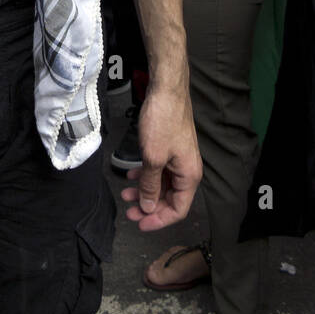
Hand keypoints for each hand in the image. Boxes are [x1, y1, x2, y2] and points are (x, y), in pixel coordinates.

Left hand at [120, 86, 201, 230]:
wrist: (166, 90)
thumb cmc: (163, 121)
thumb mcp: (153, 158)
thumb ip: (150, 185)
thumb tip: (149, 207)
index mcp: (189, 176)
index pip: (178, 209)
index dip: (159, 220)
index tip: (140, 223)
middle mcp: (186, 169)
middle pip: (169, 198)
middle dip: (149, 206)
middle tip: (129, 211)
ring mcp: (178, 158)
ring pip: (161, 184)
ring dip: (144, 190)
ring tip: (125, 194)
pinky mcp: (169, 148)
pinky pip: (158, 169)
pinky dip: (145, 175)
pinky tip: (130, 176)